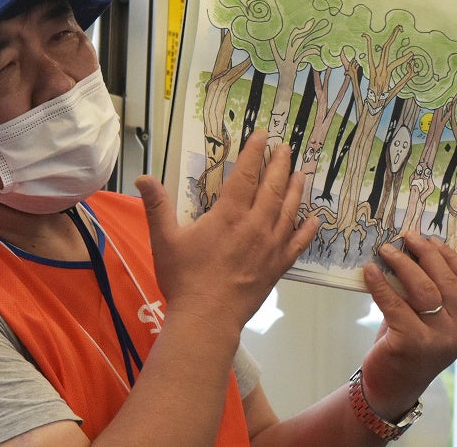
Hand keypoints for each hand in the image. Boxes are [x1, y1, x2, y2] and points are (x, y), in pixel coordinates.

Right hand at [135, 130, 318, 333]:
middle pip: (273, 187)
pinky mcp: (277, 267)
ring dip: (296, 189)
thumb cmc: (185, 278)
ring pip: (289, 210)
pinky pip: (298, 244)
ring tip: (301, 173)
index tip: (262, 136)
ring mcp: (270, 246)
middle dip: (280, 165)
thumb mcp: (164, 239)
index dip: (254, 153)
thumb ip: (156, 206)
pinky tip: (314, 220)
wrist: (207, 319)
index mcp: (229, 214)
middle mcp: (255, 225)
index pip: (246, 174)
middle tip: (286, 148)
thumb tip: (142, 178)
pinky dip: (307, 230)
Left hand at [359, 232, 456, 418]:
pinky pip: (394, 304)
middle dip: (425, 253)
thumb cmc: (408, 345)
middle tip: (406, 237)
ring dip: (402, 264)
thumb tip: (411, 251)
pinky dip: (380, 284)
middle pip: (445, 280)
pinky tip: (370, 271)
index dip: (450, 255)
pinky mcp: (410, 343)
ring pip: (423, 289)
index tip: (431, 239)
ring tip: (386, 250)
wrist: (392, 387)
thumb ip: (428, 291)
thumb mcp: (427, 318)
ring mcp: (437, 338)